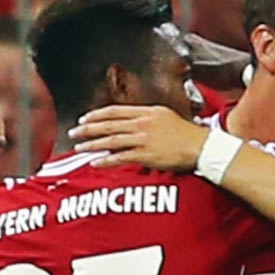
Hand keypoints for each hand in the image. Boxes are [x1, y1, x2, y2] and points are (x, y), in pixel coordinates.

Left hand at [71, 105, 205, 170]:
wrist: (200, 147)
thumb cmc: (186, 134)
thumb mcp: (165, 117)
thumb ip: (146, 117)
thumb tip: (131, 122)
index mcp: (145, 112)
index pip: (114, 111)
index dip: (96, 115)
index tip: (84, 118)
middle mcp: (141, 124)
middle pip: (108, 125)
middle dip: (88, 129)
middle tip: (74, 133)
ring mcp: (142, 139)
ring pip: (111, 141)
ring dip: (92, 145)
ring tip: (79, 148)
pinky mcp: (146, 155)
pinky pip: (120, 158)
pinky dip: (106, 161)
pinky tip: (95, 163)